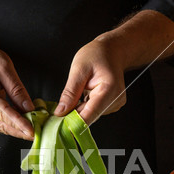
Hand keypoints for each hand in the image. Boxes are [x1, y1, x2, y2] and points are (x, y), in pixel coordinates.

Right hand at [0, 42, 34, 139]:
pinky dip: (11, 123)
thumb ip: (16, 88)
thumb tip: (29, 107)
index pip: (3, 113)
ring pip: (0, 125)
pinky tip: (24, 123)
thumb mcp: (4, 66)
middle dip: (20, 131)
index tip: (31, 132)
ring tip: (33, 130)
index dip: (18, 124)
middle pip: (1, 125)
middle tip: (37, 135)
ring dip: (17, 129)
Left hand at [55, 10, 173, 124]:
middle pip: (89, 116)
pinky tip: (83, 95)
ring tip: (76, 94)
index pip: (89, 115)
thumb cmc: (97, 55)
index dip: (72, 123)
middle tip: (59, 109)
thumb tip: (60, 111)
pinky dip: (84, 106)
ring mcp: (115, 104)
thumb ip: (70, 93)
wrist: (113, 50)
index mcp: (109, 90)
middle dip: (72, 115)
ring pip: (90, 115)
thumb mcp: (78, 70)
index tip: (57, 123)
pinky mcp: (112, 105)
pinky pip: (94, 111)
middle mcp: (115, 100)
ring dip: (79, 110)